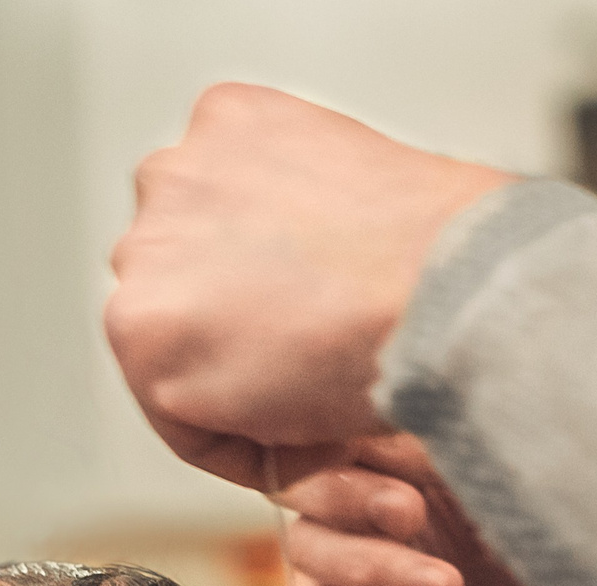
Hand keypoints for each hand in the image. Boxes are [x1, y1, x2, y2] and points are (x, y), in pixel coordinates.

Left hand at [105, 85, 514, 487]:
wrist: (453, 289)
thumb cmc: (451, 252)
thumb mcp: (369, 192)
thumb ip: (315, 224)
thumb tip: (318, 282)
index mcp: (230, 121)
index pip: (218, 227)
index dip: (273, 300)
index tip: (320, 342)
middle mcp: (175, 172)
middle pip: (184, 285)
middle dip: (246, 340)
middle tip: (323, 383)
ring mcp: (149, 250)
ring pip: (177, 355)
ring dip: (242, 398)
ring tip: (326, 419)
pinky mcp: (143, 332)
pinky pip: (186, 425)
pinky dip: (246, 453)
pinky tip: (316, 445)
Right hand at [280, 435, 596, 585]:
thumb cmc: (535, 566)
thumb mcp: (504, 497)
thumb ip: (455, 453)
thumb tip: (415, 404)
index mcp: (386, 459)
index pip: (335, 430)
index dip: (344, 434)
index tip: (395, 446)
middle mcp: (350, 510)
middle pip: (305, 484)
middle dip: (352, 496)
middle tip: (411, 514)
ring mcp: (336, 574)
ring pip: (310, 553)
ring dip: (375, 570)